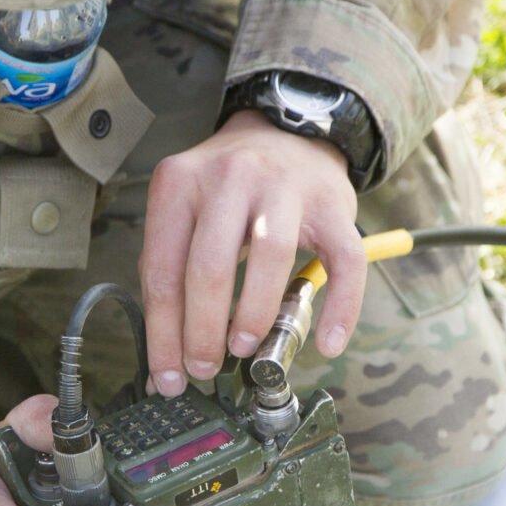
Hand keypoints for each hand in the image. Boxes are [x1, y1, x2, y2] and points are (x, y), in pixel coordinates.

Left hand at [140, 109, 364, 396]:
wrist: (286, 129)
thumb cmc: (227, 190)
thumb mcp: (185, 211)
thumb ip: (173, 271)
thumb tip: (167, 355)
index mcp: (179, 184)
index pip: (161, 271)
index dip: (163, 334)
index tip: (167, 376)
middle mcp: (229, 178)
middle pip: (209, 267)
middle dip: (202, 332)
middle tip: (203, 368)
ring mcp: (284, 187)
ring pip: (271, 258)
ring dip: (254, 315)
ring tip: (244, 350)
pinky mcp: (332, 204)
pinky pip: (343, 261)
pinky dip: (339, 308)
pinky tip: (327, 344)